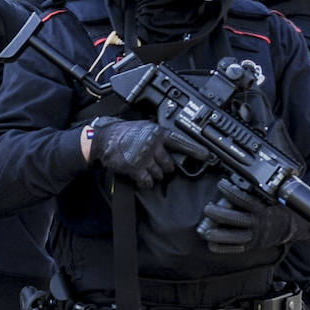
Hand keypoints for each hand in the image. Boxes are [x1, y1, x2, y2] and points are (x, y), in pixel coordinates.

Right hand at [82, 118, 203, 190]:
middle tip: (158, 163)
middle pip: (170, 163)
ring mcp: (144, 157)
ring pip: (160, 173)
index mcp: (157, 132)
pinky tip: (142, 176)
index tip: (205, 155)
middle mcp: (153, 144)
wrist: (104, 138)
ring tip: (146, 167)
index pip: (180, 142)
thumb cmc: (123, 133)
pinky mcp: (135, 168)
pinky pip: (148, 180)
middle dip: (166, 167)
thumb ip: (158, 136)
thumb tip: (172, 146)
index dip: (194, 150)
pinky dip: (146, 181)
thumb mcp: (145, 127)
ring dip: (155, 174)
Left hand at [197, 177, 308, 254]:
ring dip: (220, 235)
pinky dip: (224, 248)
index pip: (245, 200)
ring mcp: (256, 236)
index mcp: (263, 208)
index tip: (221, 184)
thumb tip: (245, 173)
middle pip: (238, 219)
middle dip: (220, 215)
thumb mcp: (272, 196)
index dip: (231, 192)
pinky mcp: (253, 245)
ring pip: (236, 237)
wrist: (290, 227)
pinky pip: (237, 249)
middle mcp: (259, 223)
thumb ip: (258, 189)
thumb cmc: (276, 207)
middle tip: (207, 209)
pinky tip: (211, 245)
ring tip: (205, 233)